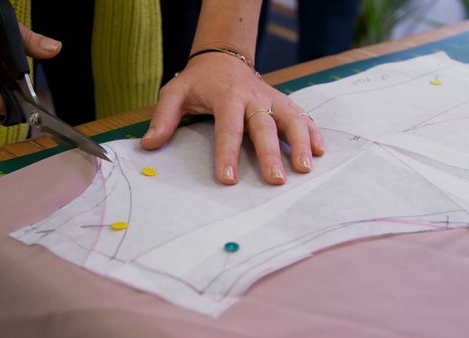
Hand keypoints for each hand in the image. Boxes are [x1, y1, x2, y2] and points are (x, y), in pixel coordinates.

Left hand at [140, 52, 324, 184]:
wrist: (222, 57)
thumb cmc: (198, 81)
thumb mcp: (174, 92)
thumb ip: (163, 118)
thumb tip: (148, 145)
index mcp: (226, 97)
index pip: (228, 128)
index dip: (227, 154)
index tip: (228, 179)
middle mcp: (253, 97)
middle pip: (264, 126)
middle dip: (271, 153)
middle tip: (276, 179)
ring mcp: (271, 99)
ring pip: (291, 118)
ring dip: (301, 142)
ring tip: (305, 168)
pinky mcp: (282, 101)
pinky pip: (301, 114)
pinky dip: (312, 131)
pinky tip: (321, 150)